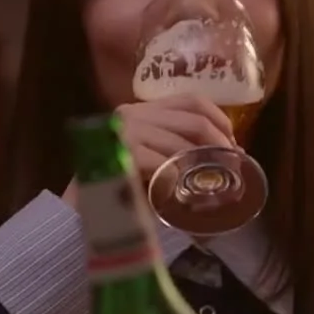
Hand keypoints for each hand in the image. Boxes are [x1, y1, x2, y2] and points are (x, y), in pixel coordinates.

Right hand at [61, 95, 234, 208]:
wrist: (80, 212)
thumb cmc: (120, 190)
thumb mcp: (154, 162)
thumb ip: (180, 150)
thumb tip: (227, 153)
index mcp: (141, 111)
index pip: (192, 101)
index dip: (220, 120)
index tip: (234, 144)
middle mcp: (131, 114)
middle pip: (194, 119)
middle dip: (220, 143)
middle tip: (234, 167)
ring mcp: (125, 131)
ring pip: (182, 144)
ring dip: (205, 165)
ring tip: (217, 182)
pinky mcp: (122, 153)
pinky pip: (164, 163)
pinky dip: (181, 179)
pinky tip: (187, 191)